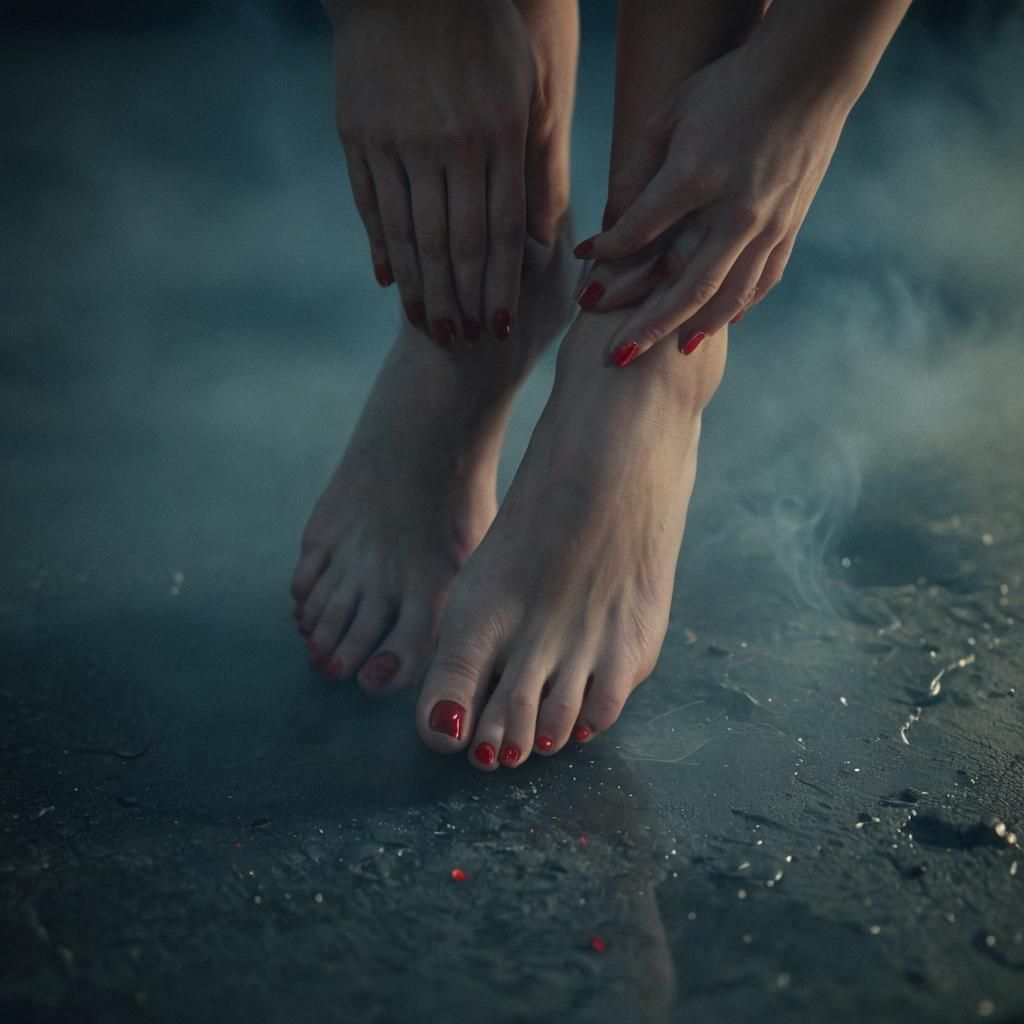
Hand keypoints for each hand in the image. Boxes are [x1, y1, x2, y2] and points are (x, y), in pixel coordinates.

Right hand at [327, 0, 535, 345]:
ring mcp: (398, 141)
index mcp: (498, 135)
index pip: (501, 231)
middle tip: (463, 340)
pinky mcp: (358, 134)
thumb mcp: (527, 88)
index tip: (497, 326)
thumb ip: (538, 164)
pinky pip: (371, 206)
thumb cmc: (485, 33)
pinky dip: (382, 248)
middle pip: (456, 244)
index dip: (499, 286)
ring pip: (412, 234)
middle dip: (461, 300)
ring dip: (422, 287)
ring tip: (429, 325)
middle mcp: (449, 144)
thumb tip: (546, 238)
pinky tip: (391, 281)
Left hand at [574, 38, 852, 363]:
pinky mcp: (790, 226)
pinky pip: (762, 279)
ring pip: (728, 293)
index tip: (583, 279)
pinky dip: (738, 305)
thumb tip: (611, 225)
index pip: (640, 231)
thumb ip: (637, 171)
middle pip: (684, 283)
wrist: (811, 71)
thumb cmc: (729, 86)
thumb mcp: (671, 114)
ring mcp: (767, 222)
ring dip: (695, 327)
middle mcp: (734, 208)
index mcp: (697, 174)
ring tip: (670, 352)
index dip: (607, 256)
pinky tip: (716, 323)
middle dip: (647, 324)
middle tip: (618, 356)